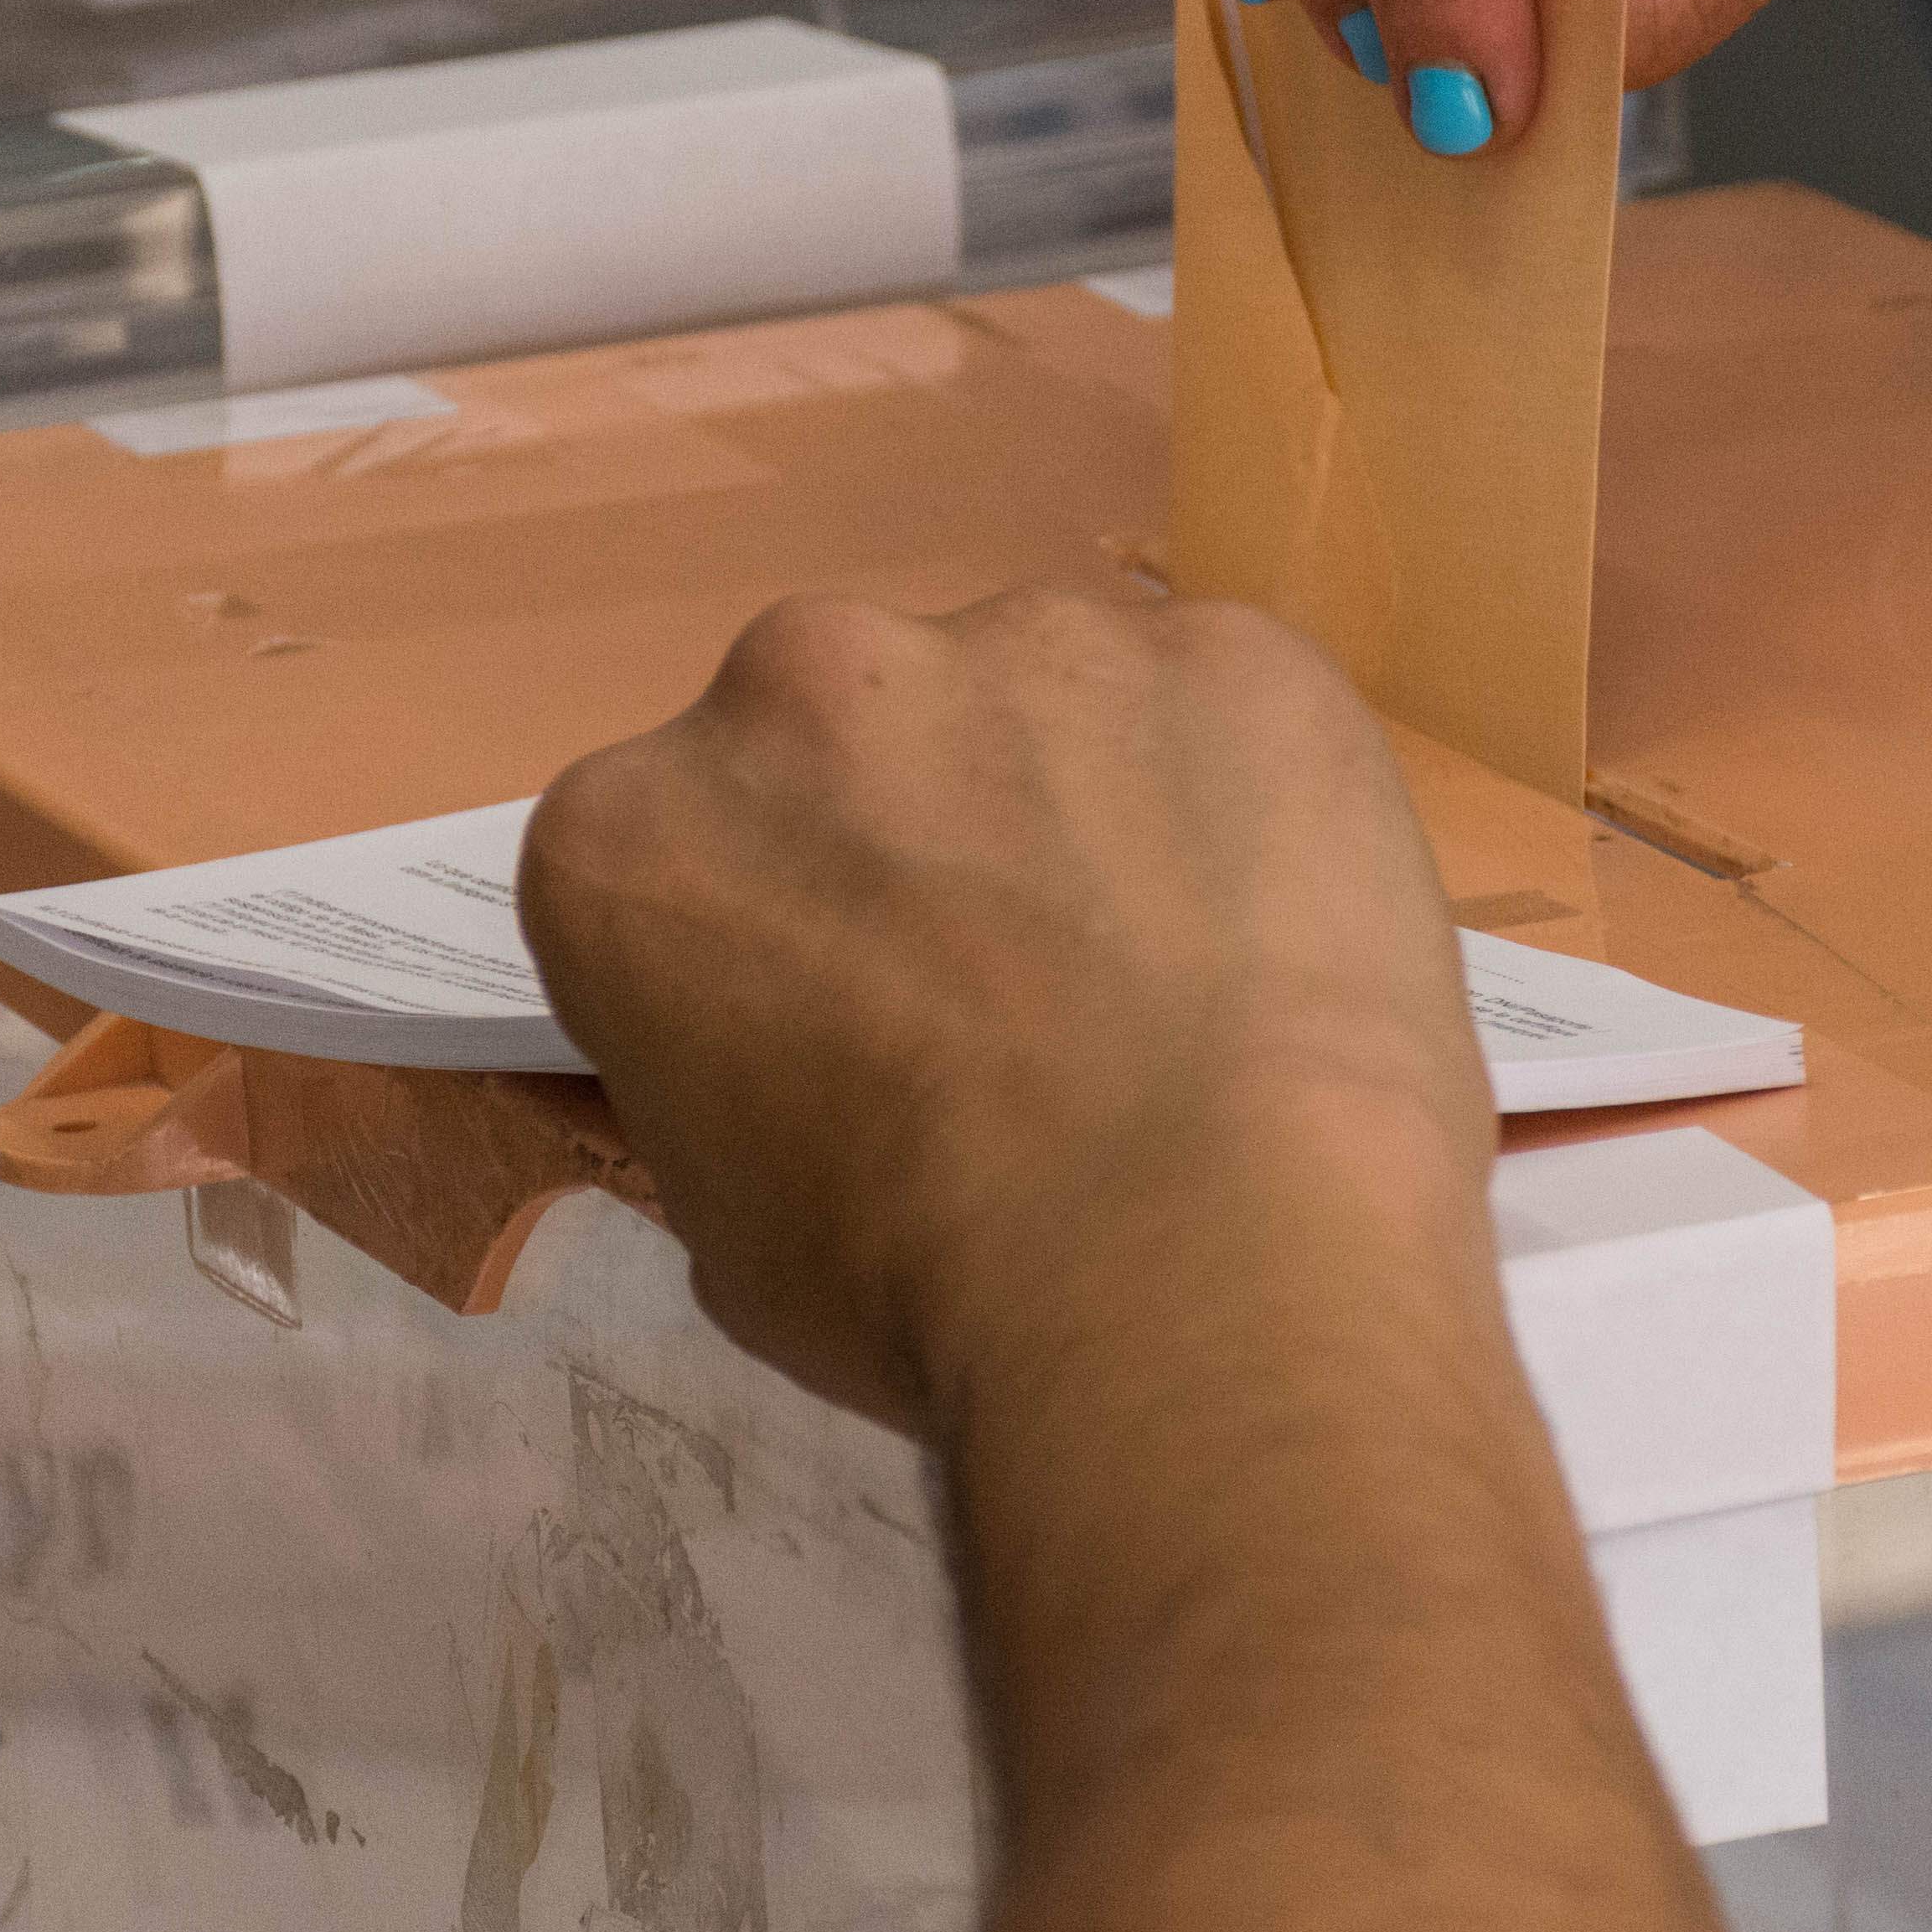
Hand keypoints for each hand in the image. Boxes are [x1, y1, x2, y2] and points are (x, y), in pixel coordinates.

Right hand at [515, 589, 1494, 1434]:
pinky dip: (1255, 803)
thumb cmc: (935, 1287)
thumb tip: (780, 1071)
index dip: (769, 946)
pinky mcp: (1226, 648)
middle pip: (852, 741)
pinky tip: (1291, 944)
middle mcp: (806, 680)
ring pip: (1049, 707)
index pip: (677, 859)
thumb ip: (730, 1090)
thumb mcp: (738, 1235)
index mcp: (640, 831)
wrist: (1207, 1256)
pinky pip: (1227, 712)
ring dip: (1091, 809)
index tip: (846, 1029)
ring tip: (1183, 984)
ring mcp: (1029, 644)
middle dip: (921, 842)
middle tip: (1025, 1001)